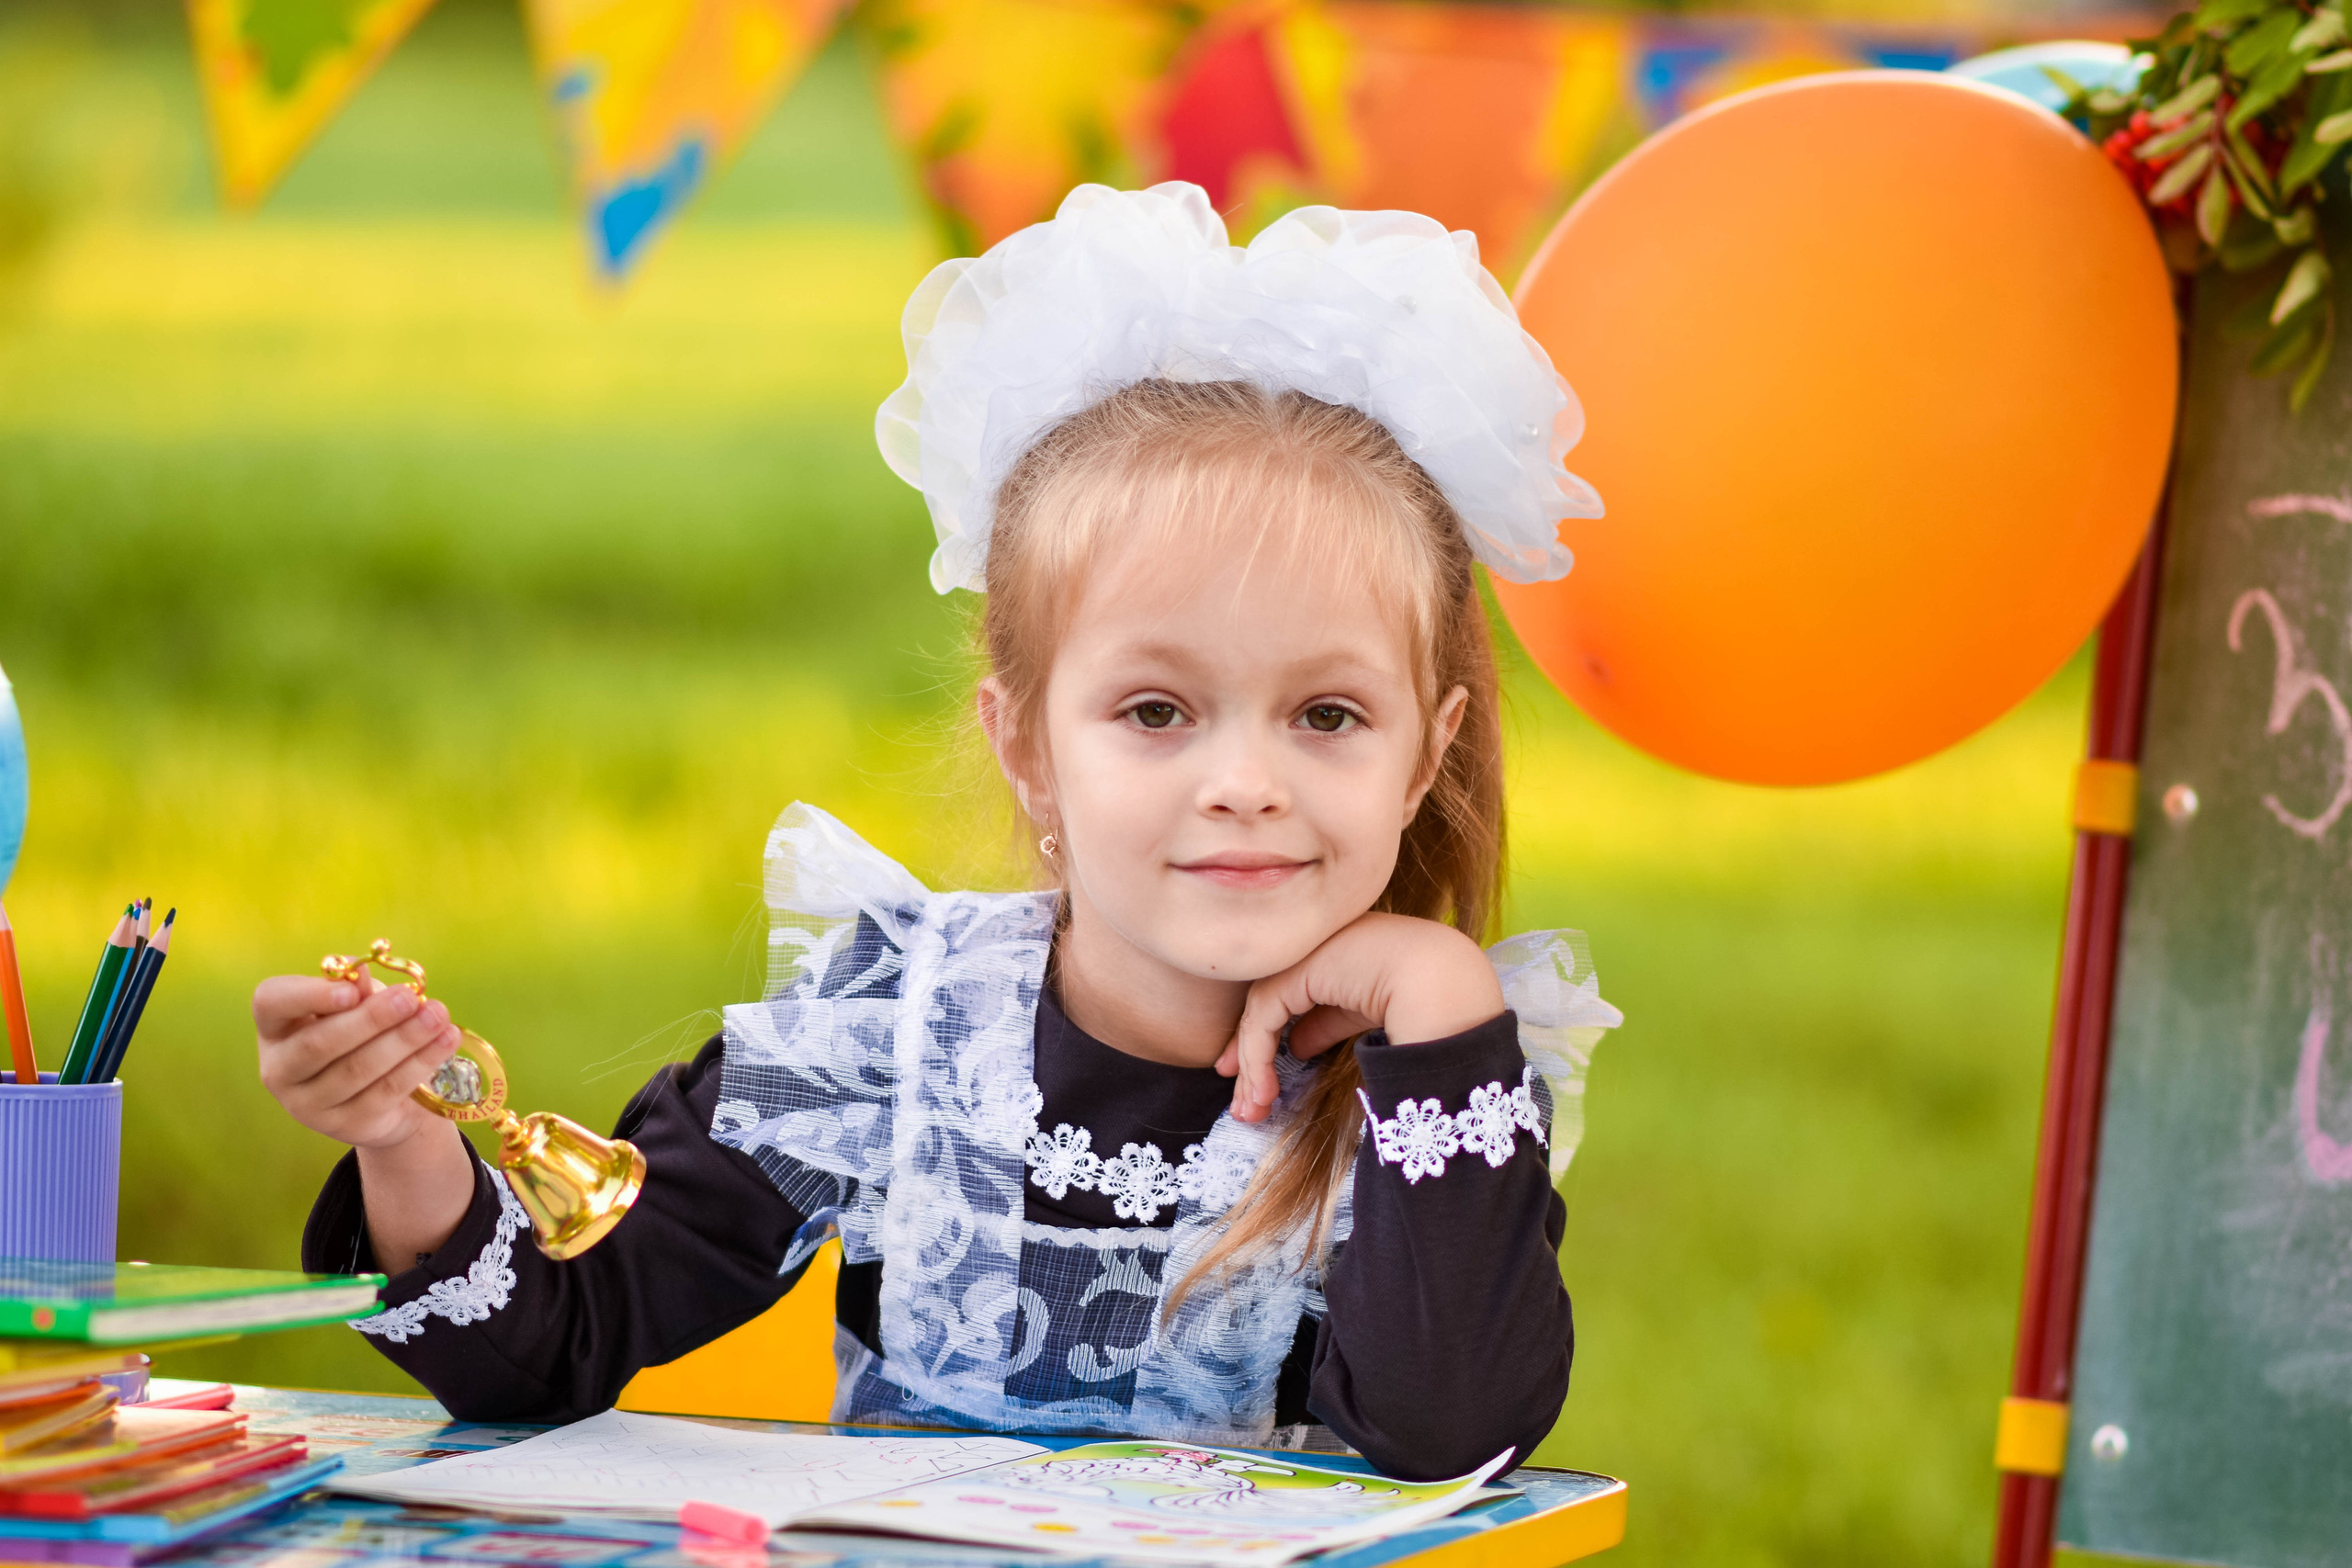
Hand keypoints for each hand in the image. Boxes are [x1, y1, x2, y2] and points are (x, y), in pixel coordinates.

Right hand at [254, 973, 462, 1152]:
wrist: (383, 1099)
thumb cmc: (362, 1035)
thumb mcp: (357, 1006)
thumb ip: (355, 989)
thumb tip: (359, 971)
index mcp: (275, 1027)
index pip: (271, 1003)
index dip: (308, 995)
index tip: (351, 989)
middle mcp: (280, 1069)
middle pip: (318, 1043)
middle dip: (370, 1018)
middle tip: (411, 998)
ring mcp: (308, 1104)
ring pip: (357, 1069)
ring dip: (403, 1039)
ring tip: (438, 1016)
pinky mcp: (344, 1125)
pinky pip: (385, 1091)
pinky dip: (419, 1063)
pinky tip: (445, 1041)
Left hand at [1216, 912, 1504, 1123]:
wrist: (1444, 983)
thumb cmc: (1429, 1000)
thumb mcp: (1368, 1014)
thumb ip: (1329, 1022)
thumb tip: (1295, 1047)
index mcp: (1342, 948)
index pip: (1293, 992)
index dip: (1269, 1037)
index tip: (1259, 1080)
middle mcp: (1319, 943)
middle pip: (1271, 1001)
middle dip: (1252, 1055)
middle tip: (1246, 1102)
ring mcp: (1307, 950)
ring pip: (1262, 1011)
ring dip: (1252, 1064)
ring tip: (1252, 1109)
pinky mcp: (1296, 967)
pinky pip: (1264, 1016)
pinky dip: (1257, 1056)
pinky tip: (1264, 1091)